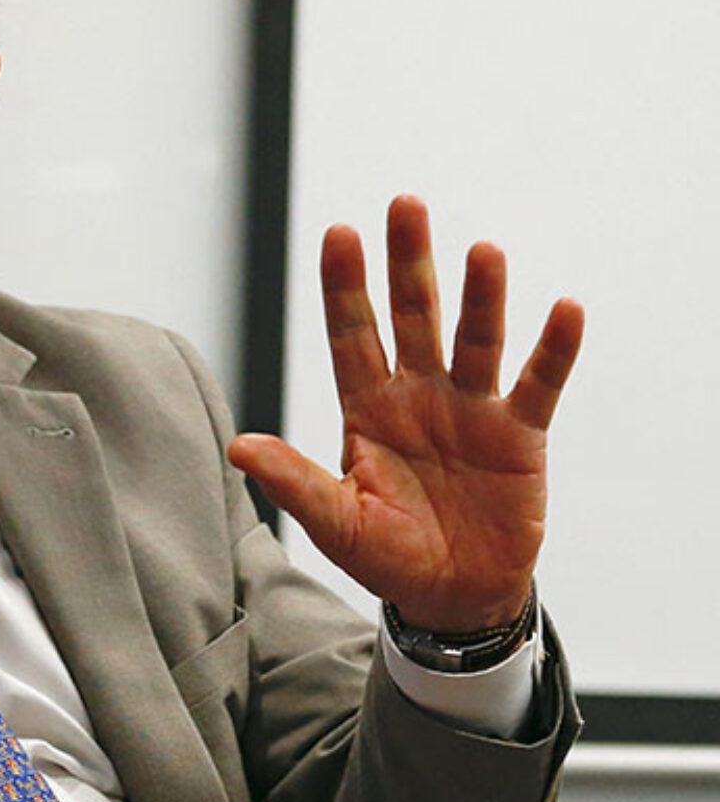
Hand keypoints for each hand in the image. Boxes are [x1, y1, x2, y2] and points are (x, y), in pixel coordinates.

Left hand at [227, 195, 583, 631]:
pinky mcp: (519, 434)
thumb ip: (294, 480)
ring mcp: (470, 409)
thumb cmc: (387, 555)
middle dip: (408, 261)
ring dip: (480, 295)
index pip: (351, 334)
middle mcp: (417, 394)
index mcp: (367, 408)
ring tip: (482, 250)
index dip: (344, 287)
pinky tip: (564, 309)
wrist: (453, 596)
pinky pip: (537, 384)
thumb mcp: (335, 520)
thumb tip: (238, 446)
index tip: (338, 232)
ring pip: (474, 338)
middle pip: (412, 314)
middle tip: (404, 204)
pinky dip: (552, 348)